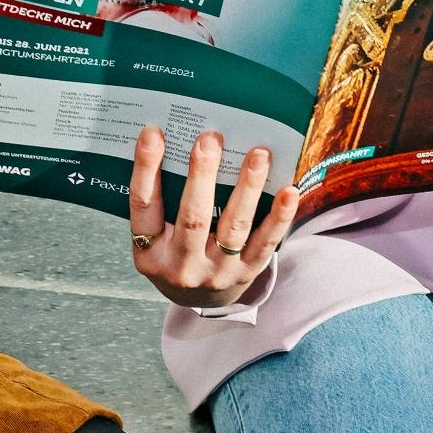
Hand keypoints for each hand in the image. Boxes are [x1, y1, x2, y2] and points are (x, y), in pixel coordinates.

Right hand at [128, 126, 299, 307]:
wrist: (199, 299)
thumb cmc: (175, 251)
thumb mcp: (155, 234)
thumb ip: (162, 197)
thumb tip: (178, 140)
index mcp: (149, 251)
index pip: (143, 205)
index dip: (146, 168)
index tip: (153, 134)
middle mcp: (181, 266)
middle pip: (192, 218)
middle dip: (202, 175)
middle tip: (210, 139)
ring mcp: (217, 272)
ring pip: (234, 227)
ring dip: (248, 188)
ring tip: (258, 155)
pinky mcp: (246, 273)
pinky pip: (266, 243)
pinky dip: (279, 216)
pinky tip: (289, 191)